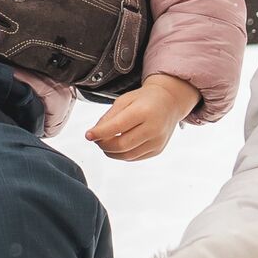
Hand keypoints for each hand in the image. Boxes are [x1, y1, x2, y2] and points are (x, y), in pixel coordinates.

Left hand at [80, 74, 198, 161]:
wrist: (169, 102)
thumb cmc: (145, 99)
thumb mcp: (124, 100)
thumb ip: (109, 117)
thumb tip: (94, 134)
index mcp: (144, 111)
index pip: (117, 126)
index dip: (99, 133)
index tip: (88, 135)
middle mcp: (154, 128)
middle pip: (121, 145)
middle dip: (104, 145)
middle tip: (96, 139)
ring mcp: (157, 141)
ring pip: (127, 155)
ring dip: (111, 152)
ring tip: (105, 143)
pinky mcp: (157, 150)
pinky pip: (134, 158)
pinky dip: (122, 154)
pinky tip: (119, 146)